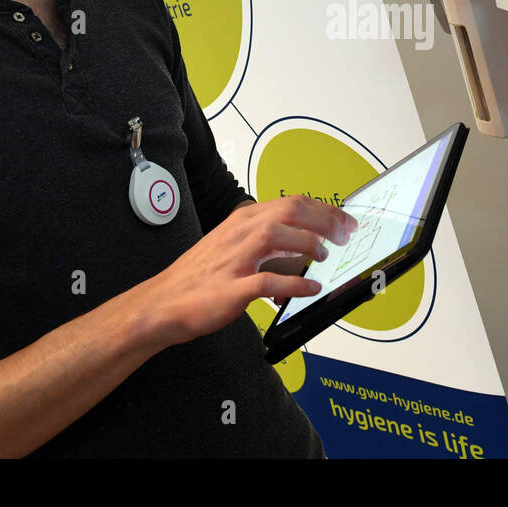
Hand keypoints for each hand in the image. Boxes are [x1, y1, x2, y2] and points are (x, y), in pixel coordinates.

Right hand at [142, 195, 355, 347]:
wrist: (162, 303)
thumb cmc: (199, 278)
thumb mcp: (233, 247)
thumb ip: (266, 243)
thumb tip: (302, 248)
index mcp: (242, 221)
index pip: (291, 203)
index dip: (324, 210)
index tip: (344, 220)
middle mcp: (239, 233)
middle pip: (289, 211)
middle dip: (325, 220)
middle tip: (345, 234)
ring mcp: (234, 259)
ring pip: (277, 236)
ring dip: (308, 244)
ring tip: (325, 256)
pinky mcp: (231, 288)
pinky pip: (267, 281)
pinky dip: (294, 284)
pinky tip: (310, 289)